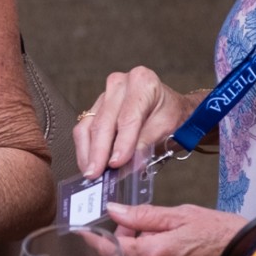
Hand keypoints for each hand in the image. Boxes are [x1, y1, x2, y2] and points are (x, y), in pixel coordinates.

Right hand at [75, 68, 200, 177]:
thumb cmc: (172, 117)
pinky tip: (89, 164)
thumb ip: (145, 144)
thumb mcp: (166, 129)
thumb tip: (128, 164)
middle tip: (97, 173)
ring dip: (88, 153)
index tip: (116, 163)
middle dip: (99, 151)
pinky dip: (85, 149)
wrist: (171, 112)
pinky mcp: (95, 109)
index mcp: (142, 82)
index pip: (129, 117)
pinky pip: (83, 130)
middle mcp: (119, 84)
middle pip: (104, 121)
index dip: (122, 142)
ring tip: (91, 174)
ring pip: (89, 126)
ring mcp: (104, 95)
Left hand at [109, 202, 245, 255]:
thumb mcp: (181, 214)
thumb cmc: (221, 234)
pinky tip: (164, 250)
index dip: (97, 240)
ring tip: (153, 234)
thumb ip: (144, 215)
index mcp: (154, 254)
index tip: (84, 233)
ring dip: (135, 254)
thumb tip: (116, 210)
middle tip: (132, 225)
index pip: (113, 248)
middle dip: (120, 244)